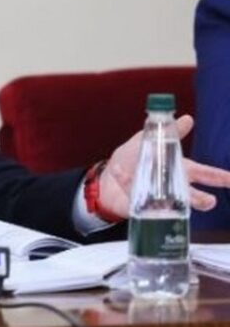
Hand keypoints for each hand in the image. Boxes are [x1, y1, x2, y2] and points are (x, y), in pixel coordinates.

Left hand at [99, 115, 229, 217]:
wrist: (107, 177)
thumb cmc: (132, 159)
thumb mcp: (149, 141)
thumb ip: (169, 132)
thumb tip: (188, 118)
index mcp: (179, 170)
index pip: (204, 174)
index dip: (221, 178)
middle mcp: (173, 187)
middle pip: (193, 196)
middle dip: (202, 199)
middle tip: (209, 201)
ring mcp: (159, 200)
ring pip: (173, 205)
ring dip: (176, 205)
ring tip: (181, 205)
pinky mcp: (140, 207)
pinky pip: (137, 199)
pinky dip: (128, 184)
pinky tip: (121, 173)